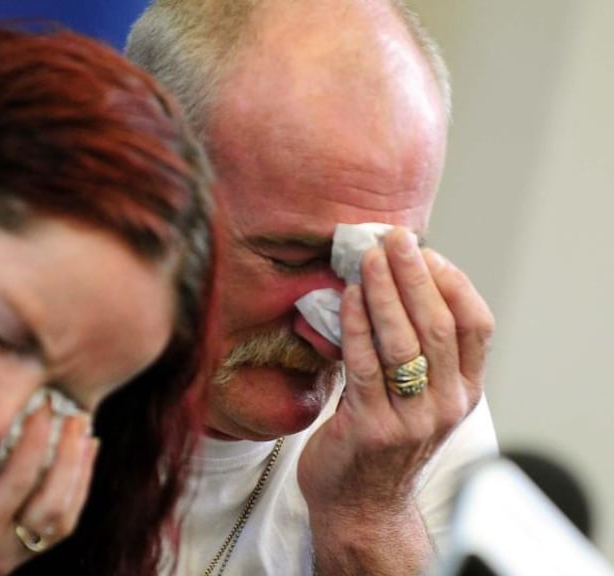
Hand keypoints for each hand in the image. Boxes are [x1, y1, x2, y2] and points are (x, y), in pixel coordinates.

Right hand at [0, 408, 97, 575]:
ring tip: (87, 438)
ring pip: (62, 523)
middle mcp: (1, 554)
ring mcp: (9, 562)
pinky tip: (74, 470)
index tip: (45, 406)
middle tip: (77, 417)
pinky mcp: (11, 561)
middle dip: (70, 457)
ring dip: (79, 477)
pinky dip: (71, 496)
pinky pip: (52, 531)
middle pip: (54, 505)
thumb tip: (5, 457)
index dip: (36, 439)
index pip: (19, 481)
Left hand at [298, 228, 493, 571]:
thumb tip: (392, 279)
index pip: (476, 325)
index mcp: (464, 391)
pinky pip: (365, 366)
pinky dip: (356, 326)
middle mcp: (446, 405)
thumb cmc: (381, 438)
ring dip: (385, 294)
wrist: (359, 506)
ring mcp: (412, 420)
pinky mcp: (371, 429)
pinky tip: (347, 298)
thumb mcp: (414, 395)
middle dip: (416, 276)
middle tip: (394, 238)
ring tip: (368, 258)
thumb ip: (414, 349)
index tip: (424, 250)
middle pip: (440, 326)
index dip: (451, 281)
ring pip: (405, 343)